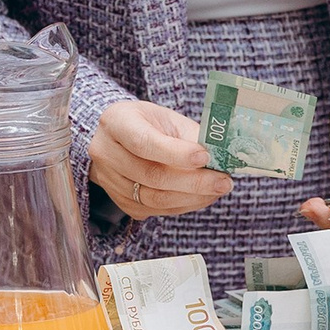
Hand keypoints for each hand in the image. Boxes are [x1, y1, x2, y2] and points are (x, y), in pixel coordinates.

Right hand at [90, 100, 231, 219]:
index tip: (205, 157)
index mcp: (116, 122)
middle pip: (151, 175)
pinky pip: (155, 209)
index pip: (144, 142)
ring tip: (218, 189)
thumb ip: (191, 136)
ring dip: (192, 197)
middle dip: (193, 181)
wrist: (122, 138)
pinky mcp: (120, 201)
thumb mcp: (168, 119)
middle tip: (224, 181)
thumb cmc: (150, 124)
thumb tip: (221, 156)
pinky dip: (183, 205)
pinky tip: (202, 196)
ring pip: (154, 198)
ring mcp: (110, 181)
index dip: (176, 153)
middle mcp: (105, 153)